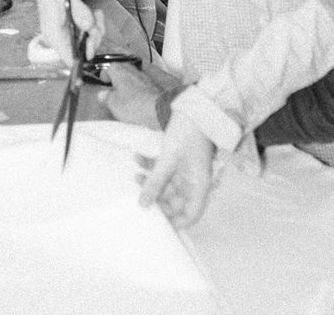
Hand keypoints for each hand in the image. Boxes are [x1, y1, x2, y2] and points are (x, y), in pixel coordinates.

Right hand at [32, 0, 103, 63]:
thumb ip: (77, 11)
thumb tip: (87, 28)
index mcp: (51, 31)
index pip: (66, 56)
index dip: (80, 61)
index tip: (91, 58)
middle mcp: (60, 33)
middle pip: (82, 48)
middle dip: (94, 36)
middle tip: (97, 20)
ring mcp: (68, 28)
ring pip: (89, 38)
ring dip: (97, 27)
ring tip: (95, 12)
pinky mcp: (75, 22)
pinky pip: (90, 29)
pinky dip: (96, 21)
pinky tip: (94, 12)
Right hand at [103, 63, 179, 129]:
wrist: (158, 108)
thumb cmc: (135, 104)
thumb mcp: (113, 104)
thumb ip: (106, 97)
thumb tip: (102, 94)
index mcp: (120, 71)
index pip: (109, 67)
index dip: (105, 74)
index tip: (103, 80)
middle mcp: (133, 70)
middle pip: (122, 69)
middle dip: (116, 76)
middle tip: (112, 86)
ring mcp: (144, 76)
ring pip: (132, 75)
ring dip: (127, 82)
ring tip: (123, 94)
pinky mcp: (153, 85)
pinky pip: (141, 83)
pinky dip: (137, 88)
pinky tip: (135, 98)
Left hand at [138, 112, 214, 227]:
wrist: (196, 106)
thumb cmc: (189, 133)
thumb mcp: (169, 159)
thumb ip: (156, 182)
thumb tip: (143, 205)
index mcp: (198, 185)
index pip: (191, 215)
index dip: (175, 224)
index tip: (156, 226)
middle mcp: (193, 180)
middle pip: (174, 201)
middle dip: (155, 200)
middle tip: (137, 198)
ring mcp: (185, 169)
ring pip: (165, 184)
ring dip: (150, 180)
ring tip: (135, 174)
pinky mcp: (178, 158)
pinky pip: (163, 169)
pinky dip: (151, 165)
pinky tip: (138, 157)